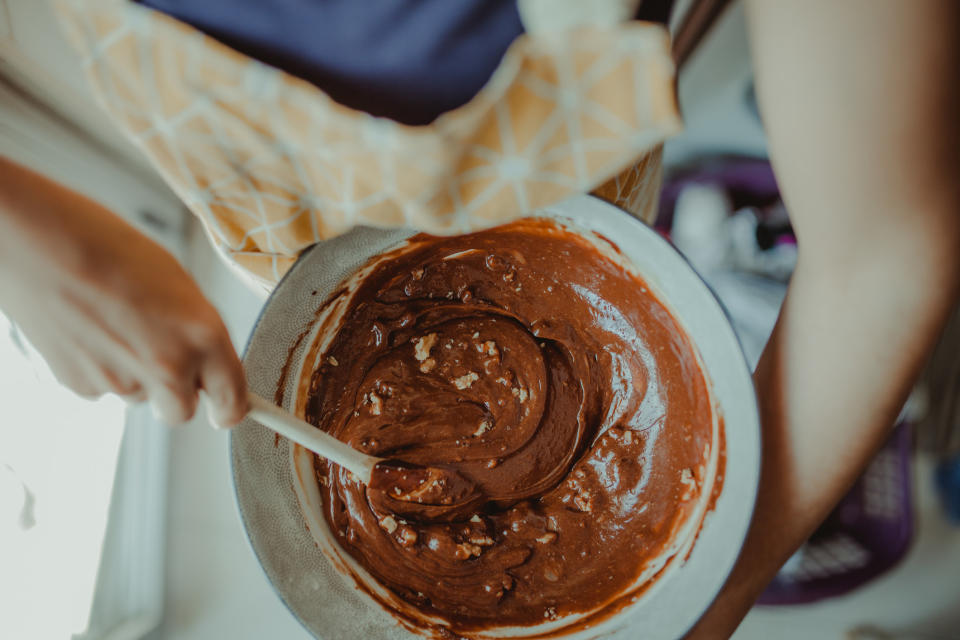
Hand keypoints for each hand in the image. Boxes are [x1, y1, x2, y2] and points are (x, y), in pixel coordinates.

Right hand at [0, 156, 247, 425]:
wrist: (41, 243)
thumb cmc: (109, 248)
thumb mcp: (177, 284)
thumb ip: (196, 329)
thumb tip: (206, 358)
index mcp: (203, 336)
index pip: (232, 399)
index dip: (231, 408)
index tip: (228, 410)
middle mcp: (169, 366)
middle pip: (182, 412)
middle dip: (178, 393)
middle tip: (163, 357)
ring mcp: (123, 381)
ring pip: (140, 396)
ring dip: (135, 373)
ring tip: (115, 324)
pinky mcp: (82, 386)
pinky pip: (103, 387)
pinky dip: (100, 368)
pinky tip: (89, 330)